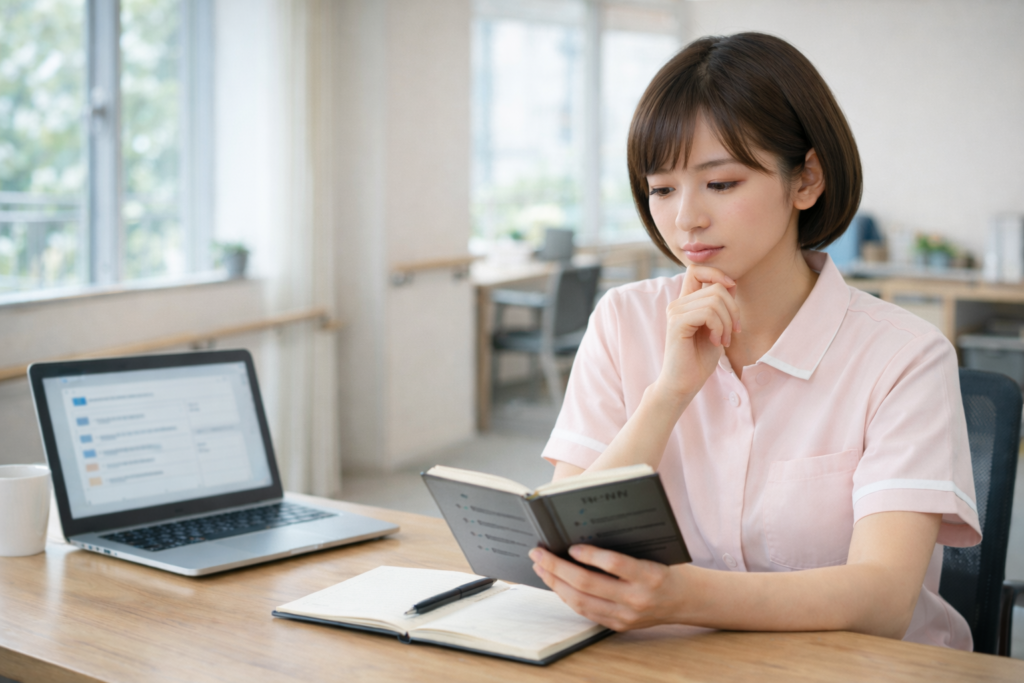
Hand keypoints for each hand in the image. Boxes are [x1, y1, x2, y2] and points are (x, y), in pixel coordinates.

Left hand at [529, 545, 686, 630]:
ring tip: (540, 567)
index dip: (590, 555)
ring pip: (581, 601)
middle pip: (588, 584)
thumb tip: (583, 532)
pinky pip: (586, 611)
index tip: (570, 545)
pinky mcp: (620, 626)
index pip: (614, 564)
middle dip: (557, 567)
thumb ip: (624, 547)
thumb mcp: (654, 551)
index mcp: (650, 575)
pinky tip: (556, 582)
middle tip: (538, 553)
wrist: (688, 600)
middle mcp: (637, 598)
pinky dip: (567, 596)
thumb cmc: (669, 567)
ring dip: (556, 583)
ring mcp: (627, 616)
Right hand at [654, 265, 738, 405]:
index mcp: (685, 302)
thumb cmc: (699, 360)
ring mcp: (675, 312)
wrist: (684, 384)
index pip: (697, 269)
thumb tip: (731, 283)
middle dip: (733, 310)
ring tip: (724, 340)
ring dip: (728, 322)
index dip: (718, 274)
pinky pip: (708, 313)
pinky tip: (716, 342)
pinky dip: (719, 328)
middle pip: (716, 287)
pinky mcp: (677, 323)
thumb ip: (720, 306)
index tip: (731, 292)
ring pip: (715, 300)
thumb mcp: (717, 327)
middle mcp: (677, 304)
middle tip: (733, 333)